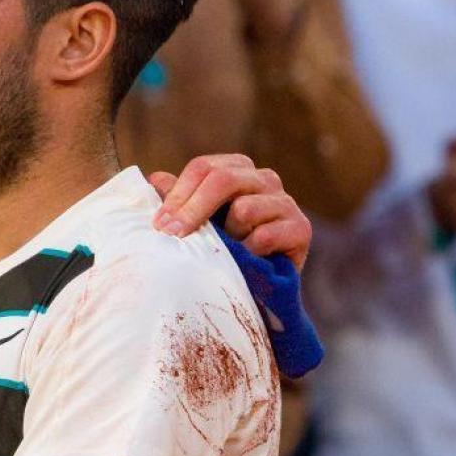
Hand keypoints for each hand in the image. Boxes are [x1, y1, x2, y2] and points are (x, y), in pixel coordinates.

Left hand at [149, 153, 311, 270]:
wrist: (263, 288)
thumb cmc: (226, 249)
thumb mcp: (198, 224)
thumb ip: (179, 201)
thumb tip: (154, 180)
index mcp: (237, 169)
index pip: (203, 167)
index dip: (178, 195)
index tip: (159, 224)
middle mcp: (264, 178)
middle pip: (222, 179)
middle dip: (193, 209)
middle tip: (174, 235)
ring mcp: (285, 201)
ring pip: (244, 210)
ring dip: (228, 237)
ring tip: (229, 252)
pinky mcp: (300, 227)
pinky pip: (265, 236)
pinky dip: (249, 253)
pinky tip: (249, 262)